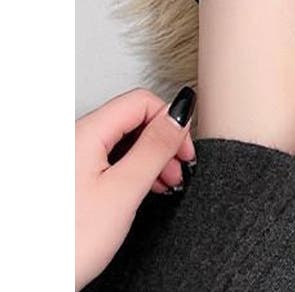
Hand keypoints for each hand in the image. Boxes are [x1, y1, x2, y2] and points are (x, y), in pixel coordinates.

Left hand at [75, 87, 196, 289]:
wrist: (30, 282)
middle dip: (162, 142)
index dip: (170, 121)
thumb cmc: (66, 244)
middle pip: (132, 119)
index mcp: (85, 133)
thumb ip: (156, 147)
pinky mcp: (69, 180)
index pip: (141, 101)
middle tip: (178, 169)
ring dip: (149, 159)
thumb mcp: (125, 190)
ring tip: (163, 184)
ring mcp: (69, 160)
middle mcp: (73, 140)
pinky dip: (130, 171)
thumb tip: (180, 113)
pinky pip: (107, 160)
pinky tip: (139, 191)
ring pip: (121, 141)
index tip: (183, 149)